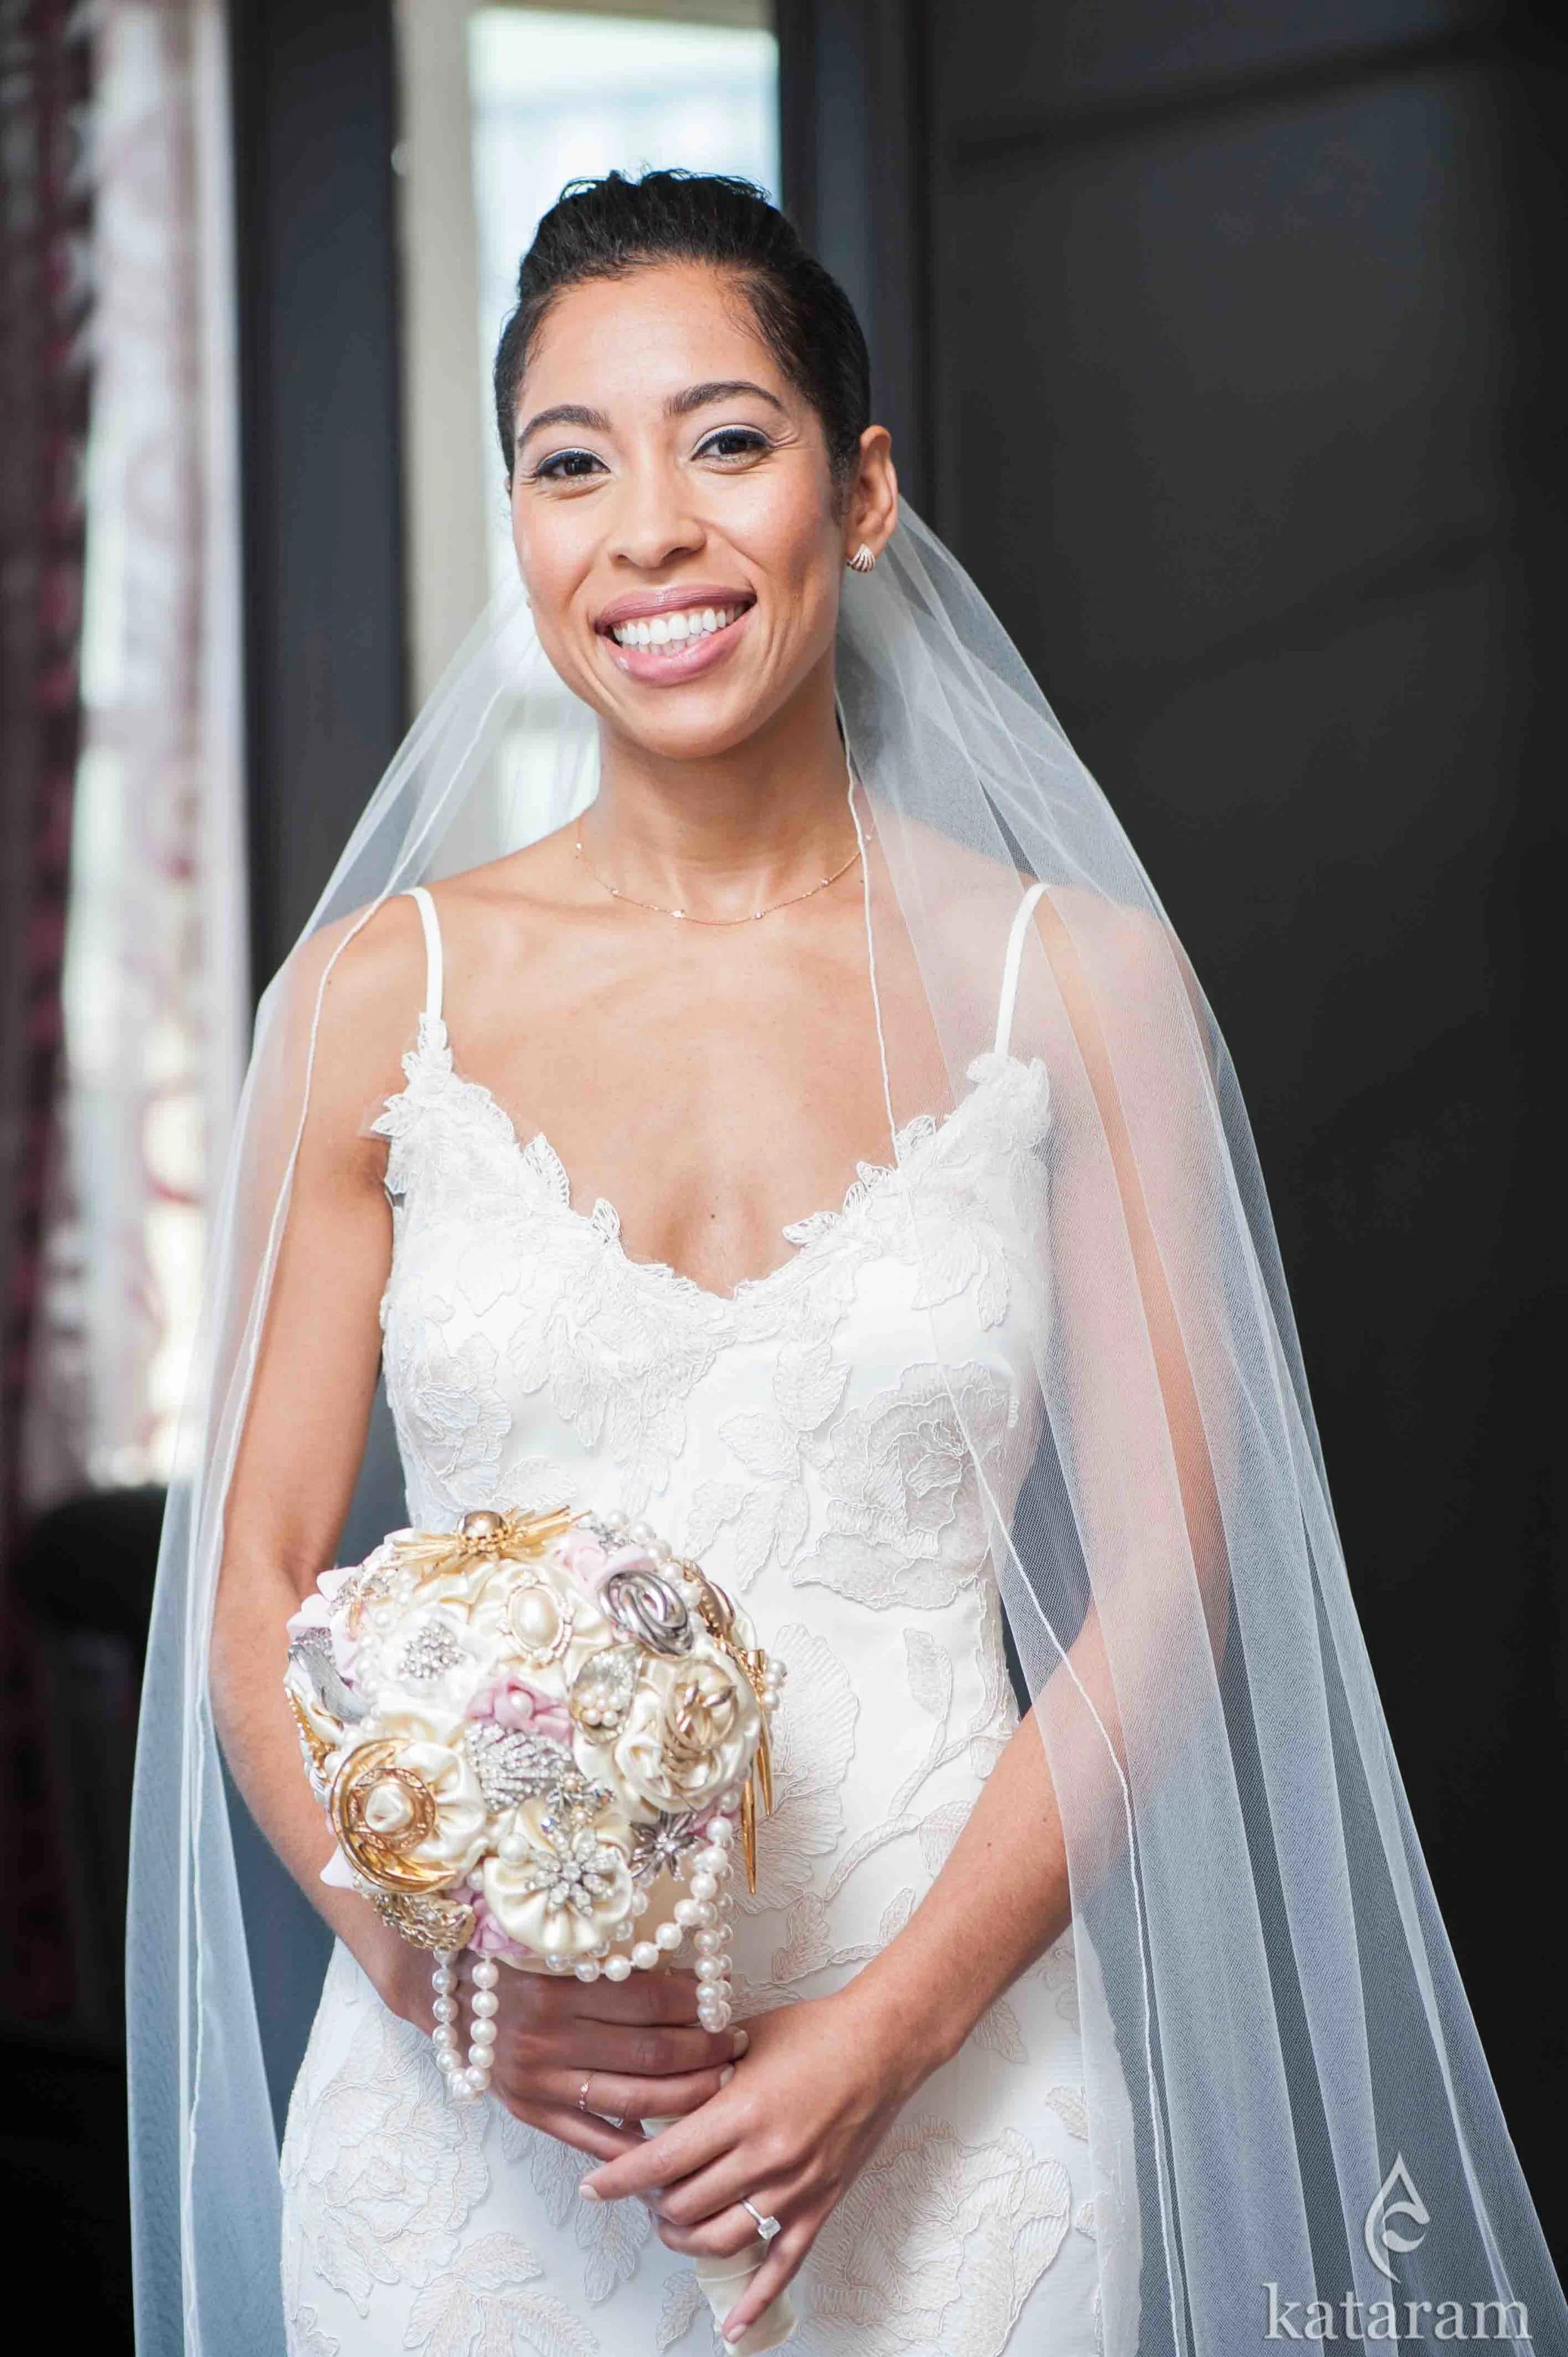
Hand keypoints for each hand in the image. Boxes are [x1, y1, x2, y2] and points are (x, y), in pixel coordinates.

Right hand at [375, 1940, 745, 2166]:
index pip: (650, 1997)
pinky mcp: (529, 2110)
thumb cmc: (509, 1950)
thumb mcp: (556, 1940)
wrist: (442, 1985)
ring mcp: (538, 2080)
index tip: (725, 1994)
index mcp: (559, 1984)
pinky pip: (593, 2135)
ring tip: (721, 2081)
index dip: (697, 1998)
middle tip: (737, 2043)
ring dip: (688, 2094)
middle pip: (652, 2051)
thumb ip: (611, 1956)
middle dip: (706, 2050)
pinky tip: (671, 2138)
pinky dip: (635, 2143)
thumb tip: (688, 1975)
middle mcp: (547, 2036)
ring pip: (635, 2098)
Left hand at [580, 1986, 921, 2343]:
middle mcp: (765, 2156)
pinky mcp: (820, 2203)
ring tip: (670, 2224)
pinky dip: (756, 2300)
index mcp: (741, 2111)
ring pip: (721, 2240)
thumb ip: (700, 2069)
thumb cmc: (815, 2030)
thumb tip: (655, 2091)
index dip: (620, 2179)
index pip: (663, 2160)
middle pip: (686, 2205)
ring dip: (685, 2240)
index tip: (594, 2188)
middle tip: (640, 2191)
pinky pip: (784, 2264)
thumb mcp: (745, 2039)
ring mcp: (794, 2186)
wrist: (882, 2042)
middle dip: (651, 2204)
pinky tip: (733, 2325)